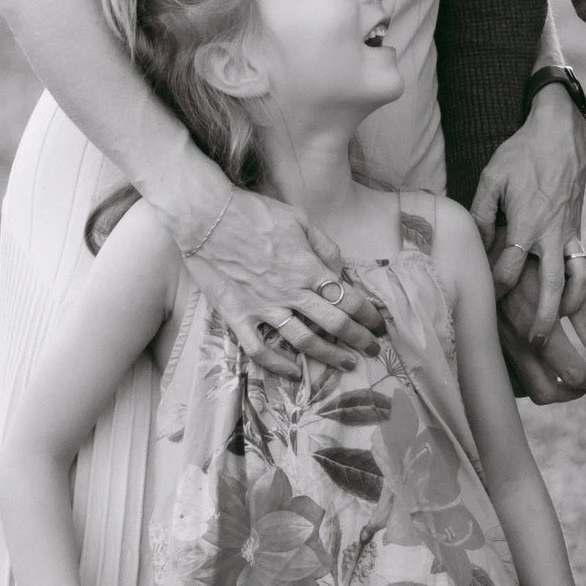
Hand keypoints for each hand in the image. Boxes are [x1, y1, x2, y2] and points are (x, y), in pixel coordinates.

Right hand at [166, 183, 385, 368]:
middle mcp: (291, 292)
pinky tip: (294, 372)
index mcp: (308, 268)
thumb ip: (324, 246)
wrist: (207, 217)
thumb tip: (339, 270)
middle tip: (373, 349)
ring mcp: (264, 307)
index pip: (348, 298)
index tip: (379, 325)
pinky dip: (278, 365)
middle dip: (359, 339)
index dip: (369, 315)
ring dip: (330, 355)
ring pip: (304, 341)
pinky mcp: (238, 316)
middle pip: (334, 324)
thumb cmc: (253, 213)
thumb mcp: (299, 219)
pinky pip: (259, 349)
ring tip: (347, 364)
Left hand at [472, 90, 585, 336]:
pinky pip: (584, 264)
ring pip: (575, 280)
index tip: (482, 302)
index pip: (507, 270)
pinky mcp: (578, 228)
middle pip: (550, 288)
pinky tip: (573, 301)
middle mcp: (550, 234)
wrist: (560, 133)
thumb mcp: (492, 178)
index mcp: (525, 224)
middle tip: (532, 342)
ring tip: (557, 327)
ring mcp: (568, 233)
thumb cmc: (522, 153)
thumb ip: (481, 214)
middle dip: (540, 318)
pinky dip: (581, 286)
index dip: (493, 289)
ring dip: (568, 308)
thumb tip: (474, 242)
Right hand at [498, 244, 585, 403]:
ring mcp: (494, 346)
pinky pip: (504, 376)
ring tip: (566, 373)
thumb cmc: (531, 259)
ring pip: (524, 389)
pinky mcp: (482, 342)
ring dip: (549, 387)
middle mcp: (513, 343)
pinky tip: (539, 363)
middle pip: (546, 392)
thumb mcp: (566, 286)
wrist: (481, 244)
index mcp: (537, 330)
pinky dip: (525, 378)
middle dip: (573, 391)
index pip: (572, 374)